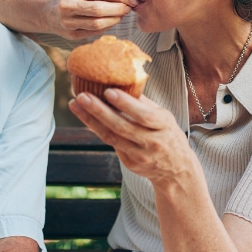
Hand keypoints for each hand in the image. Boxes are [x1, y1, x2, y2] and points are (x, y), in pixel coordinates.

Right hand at [45, 0, 136, 39]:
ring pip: (97, 24)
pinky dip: (106, 27)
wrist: (45, 13)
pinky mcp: (71, 36)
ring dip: (114, 20)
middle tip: (129, 8)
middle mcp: (68, 7)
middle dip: (118, 9)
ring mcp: (68, 23)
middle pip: (99, 9)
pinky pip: (93, 32)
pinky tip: (111, 22)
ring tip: (122, 15)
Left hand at [69, 89, 193, 186]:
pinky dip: (97, 129)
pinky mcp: (130, 163)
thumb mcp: (164, 117)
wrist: (177, 170)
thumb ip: (143, 103)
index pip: (144, 115)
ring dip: (90, 120)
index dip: (126, 104)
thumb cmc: (167, 134)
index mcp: (164, 126)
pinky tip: (85, 116)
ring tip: (75, 104)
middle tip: (82, 96)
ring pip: (111, 137)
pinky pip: (111, 143)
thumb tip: (121, 81)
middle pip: (122, 127)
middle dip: (99, 111)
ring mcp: (140, 155)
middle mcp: (152, 142)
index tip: (108, 91)